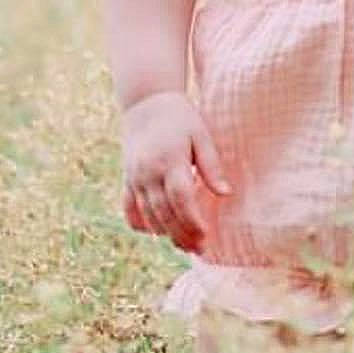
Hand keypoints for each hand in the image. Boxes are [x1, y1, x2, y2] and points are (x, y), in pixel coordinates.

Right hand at [121, 91, 231, 252]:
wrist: (146, 103)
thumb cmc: (180, 118)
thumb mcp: (201, 135)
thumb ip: (212, 165)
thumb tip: (226, 194)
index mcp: (170, 159)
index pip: (181, 198)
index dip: (193, 220)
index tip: (206, 236)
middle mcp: (149, 171)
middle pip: (164, 213)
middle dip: (182, 234)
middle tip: (199, 249)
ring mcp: (135, 177)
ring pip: (147, 215)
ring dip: (165, 233)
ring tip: (184, 245)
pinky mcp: (127, 179)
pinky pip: (130, 209)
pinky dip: (141, 224)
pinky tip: (157, 232)